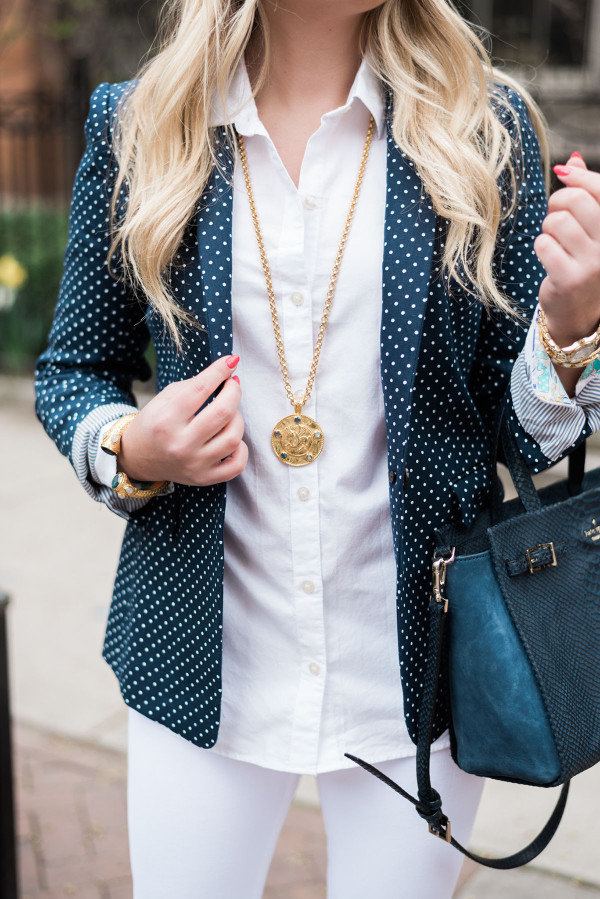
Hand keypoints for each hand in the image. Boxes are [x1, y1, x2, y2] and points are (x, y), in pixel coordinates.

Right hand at [118, 355, 246, 485]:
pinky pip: (237, 465)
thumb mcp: (164, 398)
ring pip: (233, 437)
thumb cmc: (154, 423)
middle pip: (223, 412)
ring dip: (238, 418)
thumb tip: (226, 372)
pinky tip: (232, 439)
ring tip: (229, 412)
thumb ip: (194, 385)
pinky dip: (241, 449)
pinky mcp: (203, 478)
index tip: (232, 361)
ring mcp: (194, 464)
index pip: (201, 389)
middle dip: (234, 391)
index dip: (220, 371)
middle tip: (232, 385)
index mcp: (166, 420)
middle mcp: (180, 444)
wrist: (138, 457)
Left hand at [534, 152, 599, 347]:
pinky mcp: (569, 279)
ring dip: (548, 228)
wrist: (582, 314)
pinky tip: (549, 257)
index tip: (564, 173)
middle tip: (556, 216)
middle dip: (558, 202)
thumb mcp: (593, 229)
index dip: (579, 175)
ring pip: (557, 222)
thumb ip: (588, 194)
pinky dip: (541, 247)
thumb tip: (572, 160)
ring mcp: (593, 264)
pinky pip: (544, 245)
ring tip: (554, 240)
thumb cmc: (585, 262)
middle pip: (576, 200)